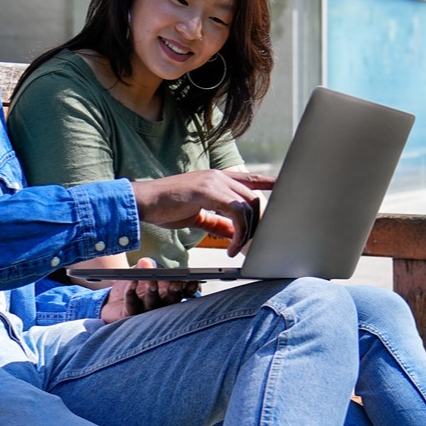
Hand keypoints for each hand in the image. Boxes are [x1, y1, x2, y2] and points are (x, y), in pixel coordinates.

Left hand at [100, 259, 199, 323]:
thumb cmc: (134, 284)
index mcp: (168, 294)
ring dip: (152, 290)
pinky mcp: (129, 314)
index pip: (183, 292)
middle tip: (175, 282)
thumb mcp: (141, 271)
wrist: (114, 300)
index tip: (193, 280)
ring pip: (151, 302)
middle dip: (174, 290)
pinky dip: (131, 291)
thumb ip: (145, 265)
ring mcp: (145, 312)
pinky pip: (131, 303)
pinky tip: (132, 281)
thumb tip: (146, 262)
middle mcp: (160, 306)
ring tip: (152, 281)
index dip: (189, 288)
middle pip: (170, 300)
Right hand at [129, 170, 274, 255]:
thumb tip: (235, 233)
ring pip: (247, 205)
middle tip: (252, 243)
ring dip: (248, 230)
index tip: (282, 186)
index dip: (267, 182)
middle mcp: (218, 176)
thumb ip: (218, 223)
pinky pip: (236, 212)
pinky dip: (239, 232)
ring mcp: (214, 181)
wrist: (143, 202)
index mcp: (215, 179)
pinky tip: (232, 247)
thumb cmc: (165, 207)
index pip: (249, 178)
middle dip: (257, 222)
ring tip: (238, 249)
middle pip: (253, 197)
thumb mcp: (197, 216)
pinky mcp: (208, 191)